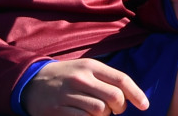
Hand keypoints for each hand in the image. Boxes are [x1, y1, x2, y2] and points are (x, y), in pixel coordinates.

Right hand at [23, 58, 149, 114]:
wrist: (32, 81)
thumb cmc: (67, 76)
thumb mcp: (86, 69)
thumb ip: (106, 79)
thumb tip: (129, 95)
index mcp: (91, 66)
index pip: (121, 79)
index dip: (137, 94)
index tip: (145, 105)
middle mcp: (81, 79)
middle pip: (114, 98)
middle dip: (120, 108)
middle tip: (116, 110)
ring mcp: (68, 95)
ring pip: (100, 111)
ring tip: (99, 113)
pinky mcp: (57, 110)